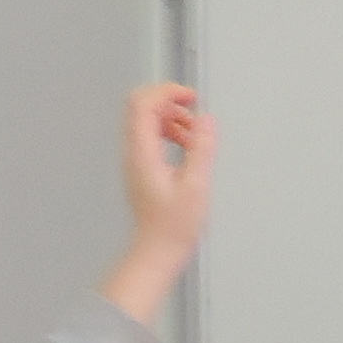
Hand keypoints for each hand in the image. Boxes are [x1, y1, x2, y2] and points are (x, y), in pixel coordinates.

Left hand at [98, 85, 212, 322]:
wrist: (156, 251)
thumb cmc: (172, 228)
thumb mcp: (196, 187)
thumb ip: (202, 150)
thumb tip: (207, 121)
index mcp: (143, 152)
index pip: (143, 104)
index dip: (166, 91)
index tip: (190, 96)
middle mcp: (134, 152)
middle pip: (141, 107)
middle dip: (169, 100)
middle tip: (193, 107)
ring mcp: (136, 159)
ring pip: (147, 121)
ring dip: (172, 118)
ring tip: (195, 135)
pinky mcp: (143, 167)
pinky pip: (152, 137)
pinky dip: (170, 133)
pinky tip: (188, 148)